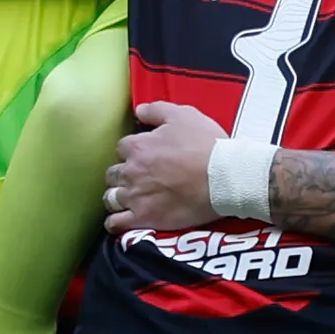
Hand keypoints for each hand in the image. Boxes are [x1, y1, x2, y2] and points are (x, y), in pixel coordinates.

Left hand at [106, 100, 227, 232]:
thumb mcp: (184, 115)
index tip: (144, 155)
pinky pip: (116, 223)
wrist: (223, 177)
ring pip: (111, 198)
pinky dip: (114, 222)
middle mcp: (131, 171)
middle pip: (113, 173)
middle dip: (122, 175)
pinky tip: (120, 220)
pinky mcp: (144, 218)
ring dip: (117, 197)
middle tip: (137, 178)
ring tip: (127, 199)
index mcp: (138, 146)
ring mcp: (135, 196)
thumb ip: (157, 110)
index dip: (132, 151)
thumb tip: (139, 111)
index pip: (122, 147)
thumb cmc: (206, 145)